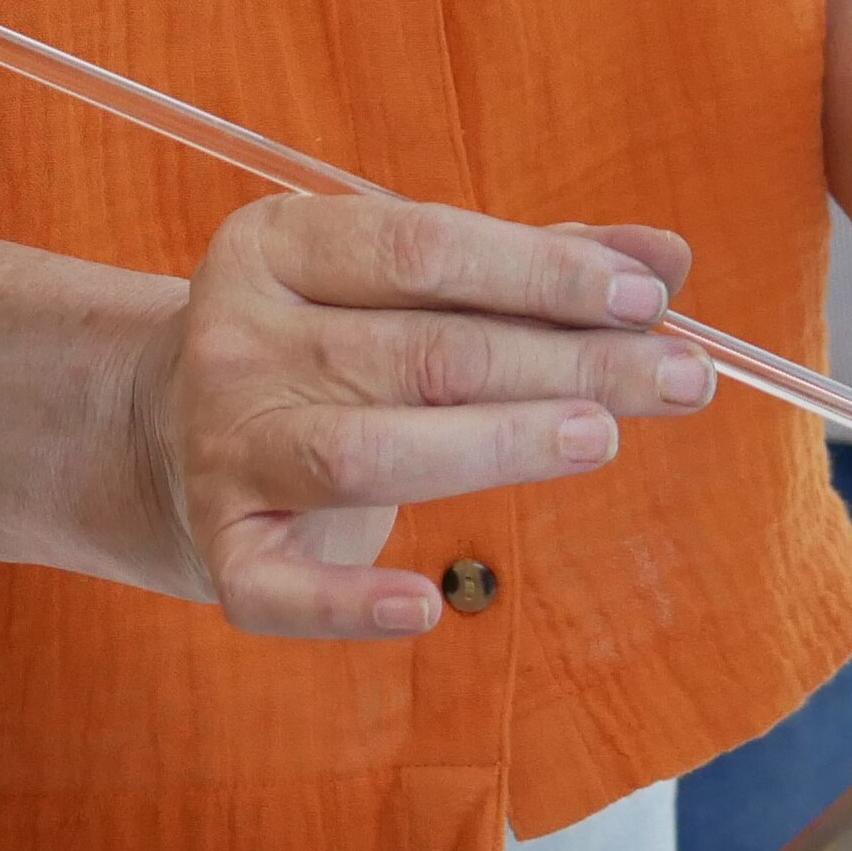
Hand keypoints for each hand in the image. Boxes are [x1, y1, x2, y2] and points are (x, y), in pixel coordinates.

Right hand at [123, 197, 719, 637]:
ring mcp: (223, 444)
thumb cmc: (331, 341)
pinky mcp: (221, 545)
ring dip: (497, 446)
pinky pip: (278, 590)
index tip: (649, 297)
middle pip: (422, 352)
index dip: (542, 270)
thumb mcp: (405, 280)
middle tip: (683, 377)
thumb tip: (666, 253)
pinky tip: (428, 606)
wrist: (168, 428)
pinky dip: (346, 605)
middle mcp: (236, 336)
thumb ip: (531, 264)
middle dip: (567, 361)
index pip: (422, 247)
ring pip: (367, 453)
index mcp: (278, 243)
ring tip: (604, 438)